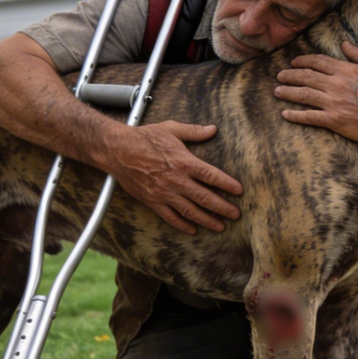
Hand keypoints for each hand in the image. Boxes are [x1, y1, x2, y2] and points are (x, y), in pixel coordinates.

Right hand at [110, 121, 242, 234]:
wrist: (118, 150)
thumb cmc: (145, 137)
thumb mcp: (172, 129)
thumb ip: (194, 132)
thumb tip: (213, 129)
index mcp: (184, 162)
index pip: (212, 176)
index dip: (227, 184)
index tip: (239, 191)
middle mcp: (177, 180)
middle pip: (205, 198)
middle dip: (223, 208)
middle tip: (235, 215)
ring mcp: (164, 193)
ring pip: (190, 211)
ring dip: (207, 220)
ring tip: (220, 226)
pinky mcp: (152, 201)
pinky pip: (170, 216)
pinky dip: (182, 225)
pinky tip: (192, 229)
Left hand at [275, 41, 357, 144]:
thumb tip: (344, 43)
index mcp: (345, 70)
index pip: (318, 62)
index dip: (303, 61)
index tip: (294, 63)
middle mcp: (335, 85)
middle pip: (306, 77)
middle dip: (290, 75)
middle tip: (279, 76)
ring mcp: (332, 103)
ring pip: (304, 94)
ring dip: (288, 92)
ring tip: (277, 91)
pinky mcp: (332, 120)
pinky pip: (309, 117)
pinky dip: (295, 115)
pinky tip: (285, 114)